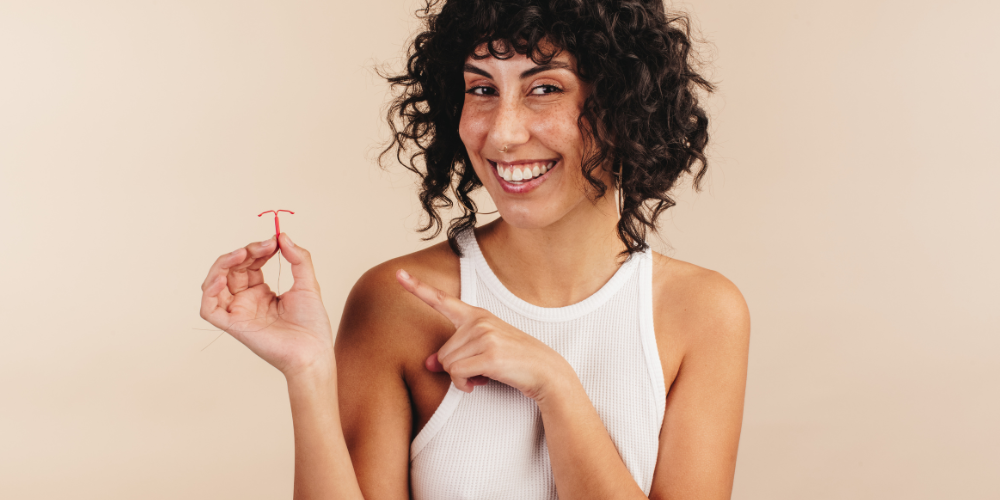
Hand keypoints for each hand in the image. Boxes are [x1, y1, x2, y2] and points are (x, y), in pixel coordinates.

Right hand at [200, 233, 333, 376]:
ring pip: (214, 285)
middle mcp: (247, 302)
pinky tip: (222, 278)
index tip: (274, 241)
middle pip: (230, 269)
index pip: (249, 264)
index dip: (257, 249)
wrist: (314, 352)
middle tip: (265, 245)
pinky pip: (210, 309)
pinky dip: (210, 292)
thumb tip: (283, 236)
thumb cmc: (312, 324)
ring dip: (223, 265)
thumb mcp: (308, 284)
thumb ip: (298, 259)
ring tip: (241, 254)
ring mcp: (239, 313)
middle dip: (244, 252)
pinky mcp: (234, 326)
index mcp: (262, 293)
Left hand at [396, 269, 573, 400]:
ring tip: (483, 375)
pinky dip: (465, 385)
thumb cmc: (513, 361)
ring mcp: (484, 336)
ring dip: (461, 378)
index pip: (441, 299)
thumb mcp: (481, 352)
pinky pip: (458, 374)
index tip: (398, 274)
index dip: (417, 287)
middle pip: (442, 353)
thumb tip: (428, 364)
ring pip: (447, 365)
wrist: (545, 371)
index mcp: (475, 315)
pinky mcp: (489, 354)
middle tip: (478, 371)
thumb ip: (454, 354)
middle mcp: (478, 321)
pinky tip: (480, 382)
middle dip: (455, 369)